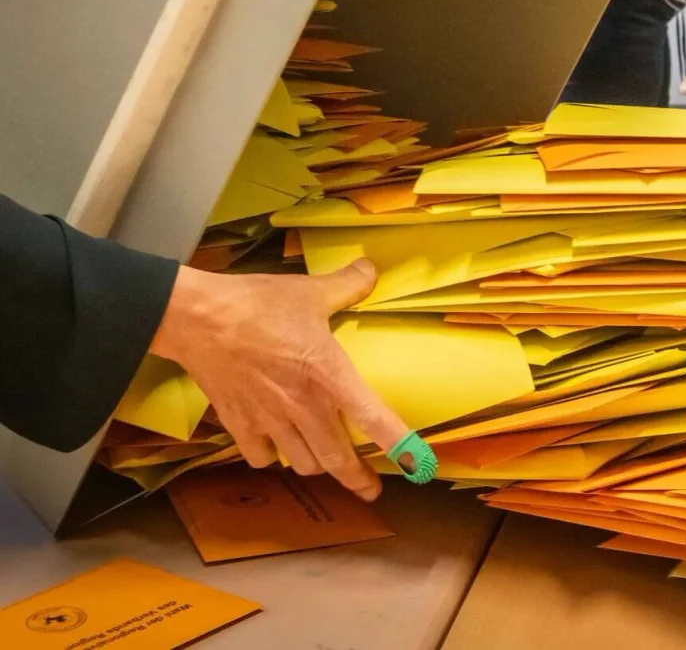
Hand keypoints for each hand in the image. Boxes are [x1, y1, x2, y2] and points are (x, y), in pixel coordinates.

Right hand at [150, 260, 410, 501]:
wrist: (197, 319)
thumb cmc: (256, 305)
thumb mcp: (310, 290)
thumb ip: (347, 284)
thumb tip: (370, 269)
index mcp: (329, 375)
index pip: (374, 418)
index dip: (399, 445)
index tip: (416, 465)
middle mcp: (303, 407)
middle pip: (337, 460)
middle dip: (357, 479)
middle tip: (370, 488)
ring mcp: (270, 420)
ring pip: (302, 464)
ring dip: (317, 466)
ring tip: (325, 462)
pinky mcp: (240, 424)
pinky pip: (261, 458)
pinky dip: (272, 459)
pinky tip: (277, 448)